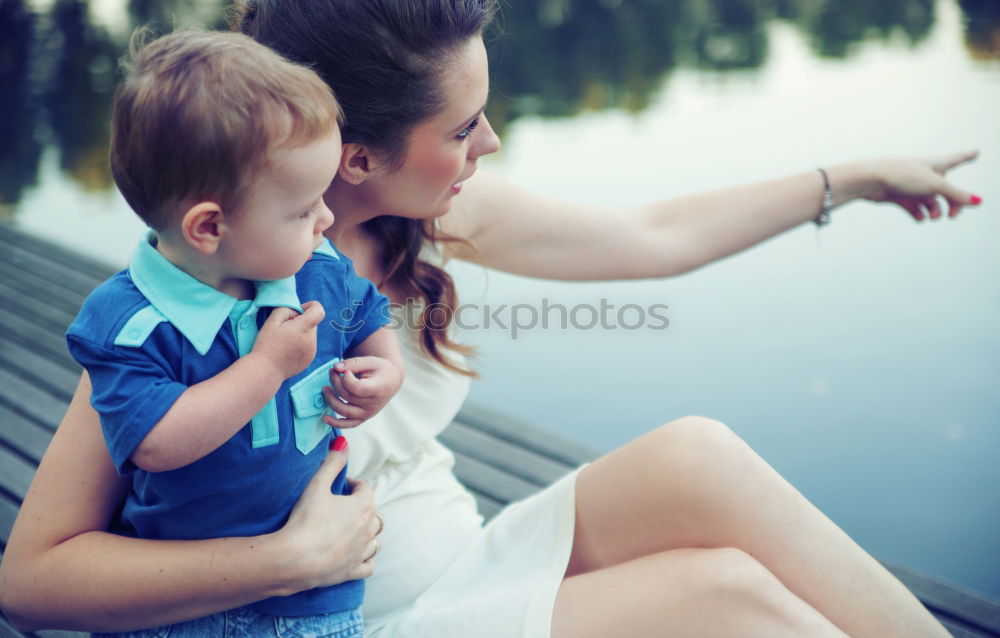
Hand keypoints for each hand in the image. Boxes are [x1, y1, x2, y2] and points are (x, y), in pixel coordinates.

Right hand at [251, 301, 324, 379]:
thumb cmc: (266, 344)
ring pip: (310, 334)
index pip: (319, 311)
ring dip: (301, 334)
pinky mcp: (310, 359)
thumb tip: (297, 312)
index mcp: (303, 329)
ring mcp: (312, 351)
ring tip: (285, 342)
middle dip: (301, 322)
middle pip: (312, 323)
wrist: (265, 370)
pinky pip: (309, 345)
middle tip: (284, 329)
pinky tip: (287, 351)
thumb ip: (286, 309)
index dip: (310, 306)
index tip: (298, 311)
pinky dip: (301, 344)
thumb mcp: (272, 321)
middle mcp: (311, 340)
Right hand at [278, 437, 383, 589]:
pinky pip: (369, 564)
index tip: (341, 485)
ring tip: (352, 530)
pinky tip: (356, 554)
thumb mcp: (317, 485)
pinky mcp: (353, 570)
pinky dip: (366, 558)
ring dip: (367, 533)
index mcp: (363, 506)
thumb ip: (332, 462)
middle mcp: (368, 529)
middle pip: (373, 514)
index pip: (365, 489)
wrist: (295, 559)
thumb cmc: (305, 520)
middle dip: (361, 508)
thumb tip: (343, 441)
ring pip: (375, 540)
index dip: (353, 485)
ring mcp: (362, 551)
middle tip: (343, 507)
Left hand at [321, 357, 403, 428]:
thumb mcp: (371, 361)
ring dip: (331, 400)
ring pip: (344, 411)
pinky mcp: (363, 418)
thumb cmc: (380, 370)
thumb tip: (336, 368)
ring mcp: (368, 413)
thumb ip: (353, 363)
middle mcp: (374, 404)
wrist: (391, 382)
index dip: (346, 378)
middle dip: (336, 382)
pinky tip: (325, 418)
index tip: (346, 370)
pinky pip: (348, 424)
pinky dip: (336, 423)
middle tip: (332, 372)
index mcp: (378, 389)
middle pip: (348, 396)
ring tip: (325, 388)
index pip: (357, 388)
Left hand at [850, 150, 981, 221]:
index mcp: (936, 164)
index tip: (976, 152)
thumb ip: (957, 194)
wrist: (870, 180)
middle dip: (953, 203)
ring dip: (935, 210)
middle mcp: (925, 174)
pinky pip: (915, 208)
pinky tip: (919, 217)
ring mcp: (912, 186)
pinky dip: (919, 214)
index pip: (957, 158)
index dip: (967, 156)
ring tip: (933, 216)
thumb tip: (978, 202)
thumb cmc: (903, 176)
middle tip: (953, 215)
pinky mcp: (899, 196)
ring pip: (931, 201)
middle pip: (946, 190)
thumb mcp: (935, 185)